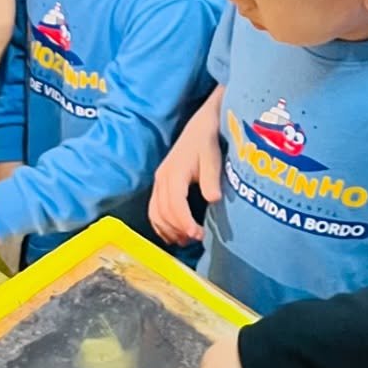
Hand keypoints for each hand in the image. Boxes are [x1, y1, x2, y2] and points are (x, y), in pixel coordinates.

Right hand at [148, 99, 222, 245]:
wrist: (200, 126)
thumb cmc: (208, 142)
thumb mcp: (213, 158)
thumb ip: (211, 179)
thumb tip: (213, 199)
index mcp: (174, 173)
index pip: (175, 204)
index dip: (184, 222)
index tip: (197, 235)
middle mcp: (162, 178)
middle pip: (163, 212)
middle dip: (177, 230)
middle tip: (196, 240)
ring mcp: (158, 181)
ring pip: (155, 212)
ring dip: (168, 230)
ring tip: (185, 241)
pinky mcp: (160, 184)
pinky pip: (154, 209)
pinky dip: (161, 224)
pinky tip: (173, 234)